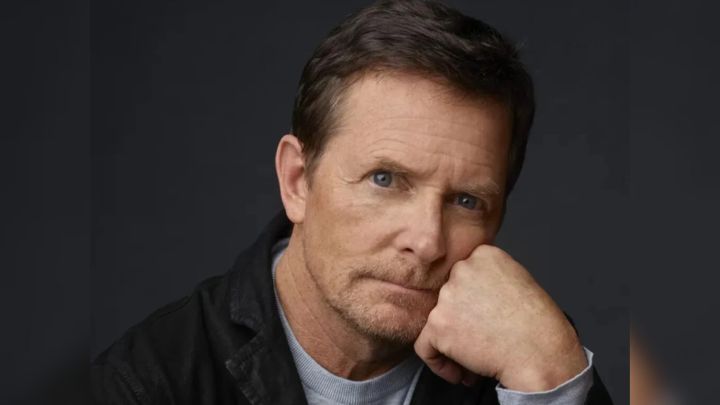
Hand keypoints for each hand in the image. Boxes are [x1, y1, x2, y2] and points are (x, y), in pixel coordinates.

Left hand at [414, 245, 587, 391]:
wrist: (539, 352)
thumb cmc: (538, 325)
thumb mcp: (518, 281)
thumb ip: (490, 278)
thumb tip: (473, 294)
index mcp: (484, 255)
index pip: (464, 275)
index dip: (472, 300)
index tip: (482, 316)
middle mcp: (462, 270)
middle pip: (449, 297)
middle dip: (462, 321)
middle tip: (480, 339)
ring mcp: (447, 296)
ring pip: (437, 321)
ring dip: (452, 342)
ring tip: (476, 359)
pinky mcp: (438, 324)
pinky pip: (424, 345)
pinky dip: (439, 362)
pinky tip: (459, 371)